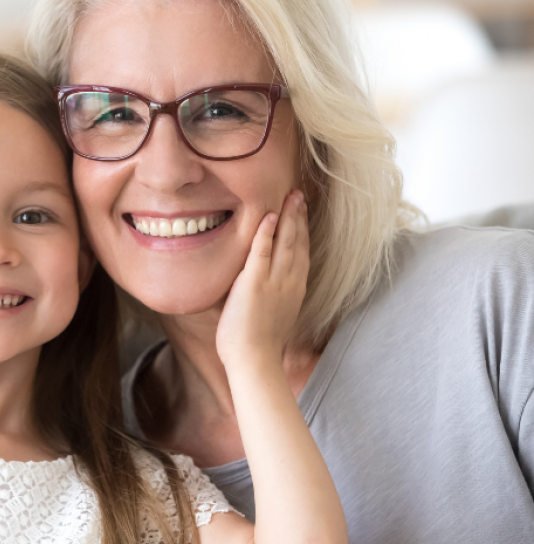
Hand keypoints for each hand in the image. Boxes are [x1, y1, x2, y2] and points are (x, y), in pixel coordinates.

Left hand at [216, 190, 308, 366]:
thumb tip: (259, 288)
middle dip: (299, 216)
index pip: (301, 253)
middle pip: (297, 242)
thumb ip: (269, 296)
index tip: (302, 212)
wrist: (254, 361)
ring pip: (285, 242)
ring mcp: (274, 282)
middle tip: (299, 195)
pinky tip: (270, 216)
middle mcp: (289, 282)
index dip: (302, 231)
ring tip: (290, 196)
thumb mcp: (272, 315)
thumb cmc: (257, 345)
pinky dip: (266, 233)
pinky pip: (262, 252)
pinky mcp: (254, 284)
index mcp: (294, 290)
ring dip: (288, 217)